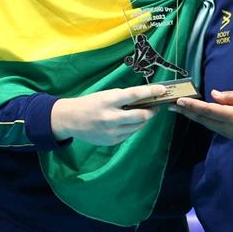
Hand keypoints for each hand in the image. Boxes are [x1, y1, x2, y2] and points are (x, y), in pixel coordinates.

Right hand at [51, 85, 166, 145]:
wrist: (70, 120)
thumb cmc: (90, 103)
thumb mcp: (105, 95)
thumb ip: (124, 97)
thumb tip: (145, 98)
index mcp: (108, 101)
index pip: (134, 95)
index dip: (150, 92)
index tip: (161, 90)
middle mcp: (110, 118)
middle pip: (141, 116)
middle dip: (152, 111)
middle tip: (155, 106)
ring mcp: (111, 132)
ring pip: (138, 127)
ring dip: (144, 119)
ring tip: (144, 112)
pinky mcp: (111, 141)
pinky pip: (129, 134)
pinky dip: (133, 127)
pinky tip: (130, 122)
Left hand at [171, 89, 232, 142]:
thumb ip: (230, 96)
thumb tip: (213, 94)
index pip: (208, 110)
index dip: (192, 105)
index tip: (179, 101)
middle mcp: (227, 127)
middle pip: (202, 119)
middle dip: (186, 112)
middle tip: (170, 104)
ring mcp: (227, 133)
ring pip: (205, 124)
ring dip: (192, 116)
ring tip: (178, 108)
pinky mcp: (228, 135)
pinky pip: (211, 126)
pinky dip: (201, 119)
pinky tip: (195, 114)